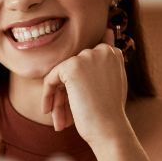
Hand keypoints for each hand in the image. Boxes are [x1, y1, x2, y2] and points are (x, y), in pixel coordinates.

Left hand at [41, 29, 129, 143]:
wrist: (109, 130)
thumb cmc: (110, 112)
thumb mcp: (113, 81)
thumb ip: (105, 60)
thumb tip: (109, 30)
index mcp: (113, 54)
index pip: (86, 61)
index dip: (80, 83)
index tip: (82, 100)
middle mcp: (101, 51)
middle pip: (72, 70)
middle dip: (67, 95)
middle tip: (66, 118)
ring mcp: (87, 57)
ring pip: (61, 77)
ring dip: (59, 100)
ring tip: (60, 122)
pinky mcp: (72, 67)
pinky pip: (51, 79)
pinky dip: (48, 96)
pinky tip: (49, 112)